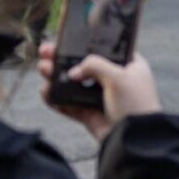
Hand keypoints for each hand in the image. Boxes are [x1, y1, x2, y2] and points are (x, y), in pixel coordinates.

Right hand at [37, 42, 161, 141]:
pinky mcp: (91, 114)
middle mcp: (115, 80)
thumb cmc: (136, 103)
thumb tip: (74, 72)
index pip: (104, 50)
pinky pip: (69, 105)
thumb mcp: (119, 76)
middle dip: (63, 59)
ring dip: (57, 77)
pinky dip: (56, 99)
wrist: (135, 138)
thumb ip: (95, 66)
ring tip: (42, 69)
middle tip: (45, 52)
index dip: (84, 44)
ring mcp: (101, 98)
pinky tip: (45, 92)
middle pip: (84, 66)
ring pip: (74, 85)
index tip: (65, 40)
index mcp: (129, 66)